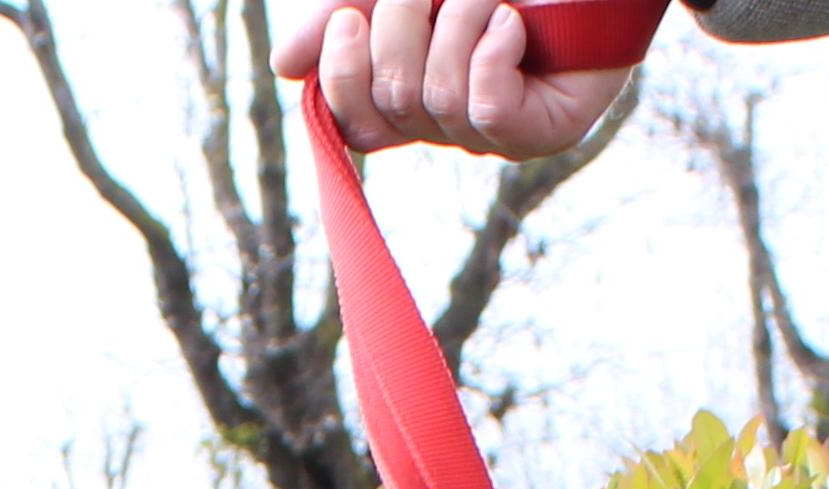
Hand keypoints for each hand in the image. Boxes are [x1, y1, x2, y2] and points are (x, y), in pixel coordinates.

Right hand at [275, 0, 629, 159]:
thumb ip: (346, 15)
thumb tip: (285, 69)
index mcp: (414, 90)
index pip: (352, 123)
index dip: (342, 78)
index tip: (349, 17)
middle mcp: (450, 121)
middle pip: (389, 102)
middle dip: (399, 24)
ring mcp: (498, 133)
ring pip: (436, 99)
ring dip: (454, 20)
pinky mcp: (543, 134)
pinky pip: (482, 107)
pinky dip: (489, 47)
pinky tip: (512, 23)